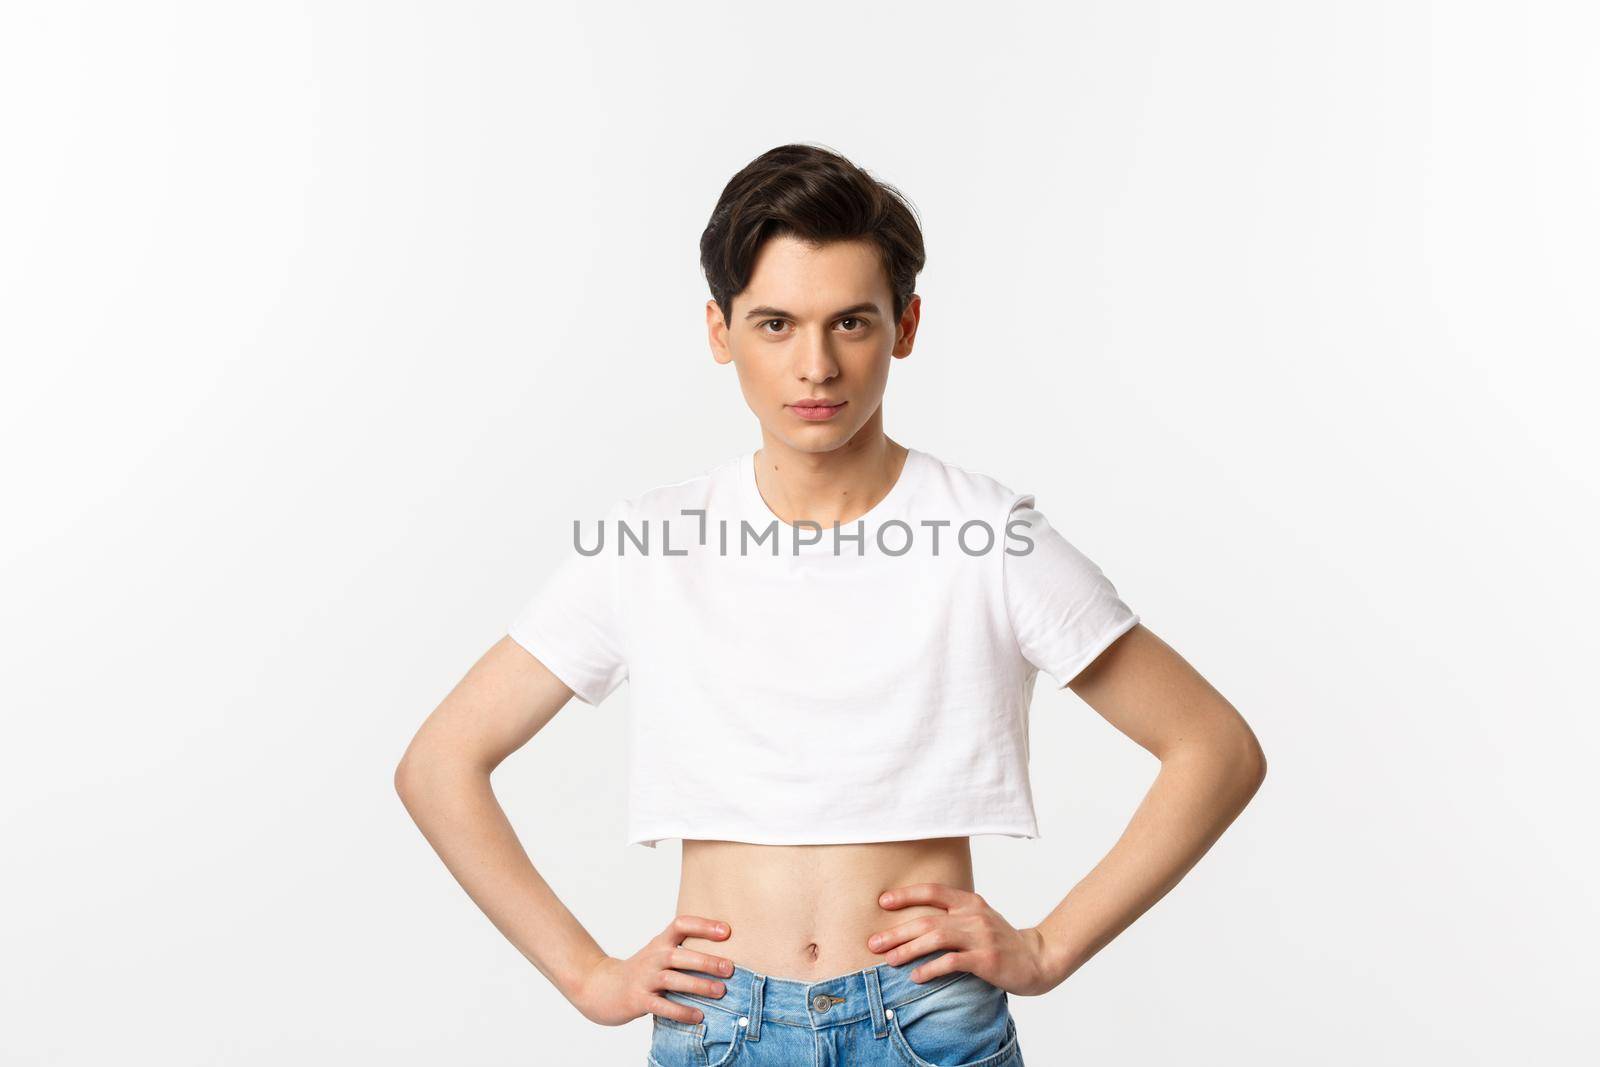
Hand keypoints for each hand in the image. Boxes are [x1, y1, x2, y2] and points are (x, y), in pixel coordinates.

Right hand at [573, 914, 736, 1025]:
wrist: (603, 988)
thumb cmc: (642, 970)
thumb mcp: (659, 953)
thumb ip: (684, 951)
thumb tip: (725, 955)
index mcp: (660, 942)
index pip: (681, 925)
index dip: (704, 925)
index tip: (727, 931)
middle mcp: (653, 958)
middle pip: (680, 956)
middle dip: (706, 961)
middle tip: (730, 968)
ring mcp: (644, 979)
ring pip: (673, 980)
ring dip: (698, 986)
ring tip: (720, 991)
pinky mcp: (639, 1000)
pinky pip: (662, 1007)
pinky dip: (681, 1012)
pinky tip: (698, 1016)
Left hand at [866, 883, 1058, 996]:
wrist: (1037, 959)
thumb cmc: (1000, 941)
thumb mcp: (978, 919)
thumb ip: (952, 916)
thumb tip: (913, 924)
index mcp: (970, 902)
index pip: (933, 891)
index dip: (906, 895)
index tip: (882, 902)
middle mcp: (974, 916)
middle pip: (928, 920)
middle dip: (897, 932)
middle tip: (874, 943)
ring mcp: (981, 937)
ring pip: (936, 938)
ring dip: (908, 950)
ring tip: (889, 960)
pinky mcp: (986, 960)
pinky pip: (952, 962)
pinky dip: (931, 968)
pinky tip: (916, 976)